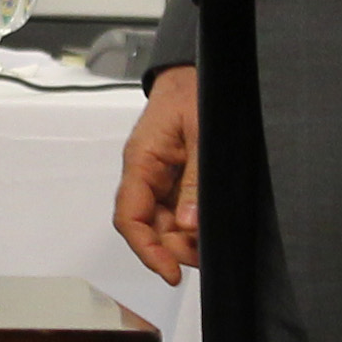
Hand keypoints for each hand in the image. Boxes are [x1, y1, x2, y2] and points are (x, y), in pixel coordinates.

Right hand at [114, 65, 200, 281]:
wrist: (196, 70)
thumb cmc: (195, 90)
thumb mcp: (202, 134)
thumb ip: (195, 180)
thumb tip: (189, 224)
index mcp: (141, 161)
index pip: (130, 217)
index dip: (147, 250)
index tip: (170, 272)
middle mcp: (146, 173)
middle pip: (148, 225)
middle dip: (172, 248)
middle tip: (204, 257)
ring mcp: (161, 176)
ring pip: (164, 221)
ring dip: (183, 238)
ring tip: (211, 243)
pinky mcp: (177, 176)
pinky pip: (178, 208)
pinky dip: (192, 223)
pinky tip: (209, 227)